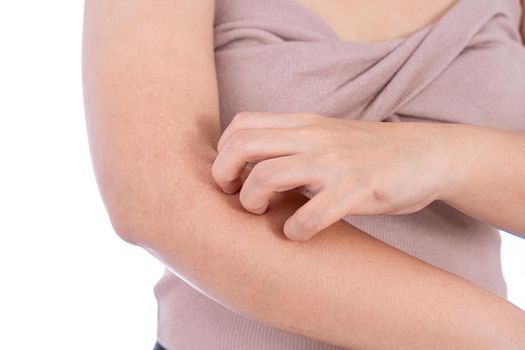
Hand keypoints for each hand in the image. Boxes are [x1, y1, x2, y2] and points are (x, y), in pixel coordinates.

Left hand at [211, 112, 453, 240]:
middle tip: (236, 196)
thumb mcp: (327, 136)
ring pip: (268, 176)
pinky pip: (313, 213)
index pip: (241, 125)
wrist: (427, 154)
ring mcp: (335, 162)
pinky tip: (298, 234)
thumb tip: (251, 167)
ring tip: (262, 214)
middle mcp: (314, 138)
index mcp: (304, 124)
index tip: (231, 177)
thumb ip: (292, 143)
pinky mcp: (359, 189)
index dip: (223, 152)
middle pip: (242, 146)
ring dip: (253, 200)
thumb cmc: (369, 152)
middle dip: (224, 175)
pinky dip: (296, 229)